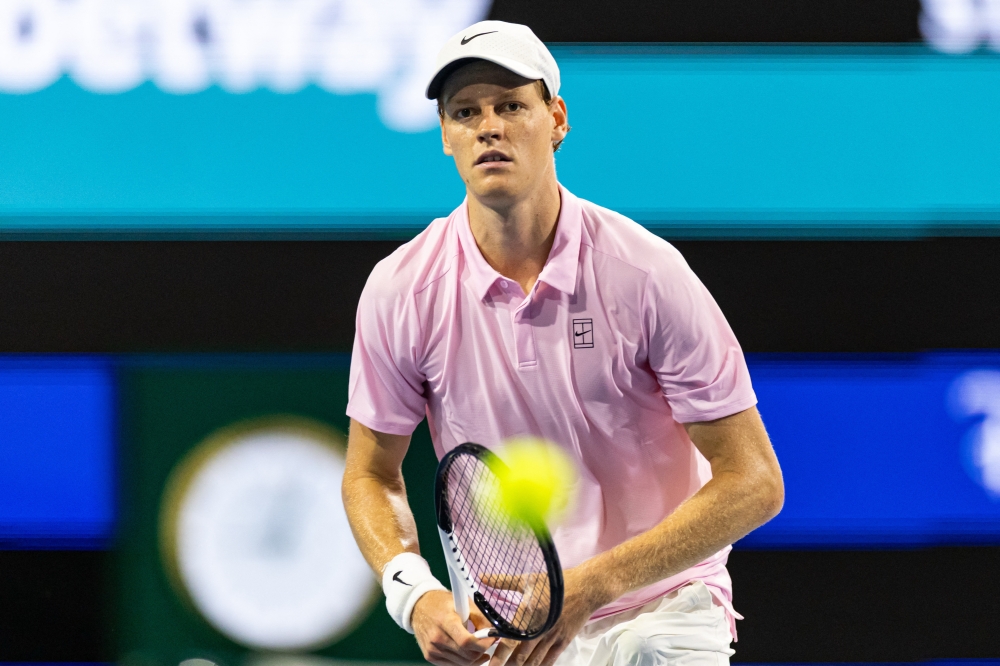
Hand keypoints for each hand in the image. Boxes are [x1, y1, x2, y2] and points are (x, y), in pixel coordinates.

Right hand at [412, 589, 496, 665]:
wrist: (418, 607)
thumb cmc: (442, 603)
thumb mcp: (463, 602)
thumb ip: (480, 617)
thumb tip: (494, 631)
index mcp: (445, 621)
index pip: (467, 642)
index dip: (484, 643)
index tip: (493, 638)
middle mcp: (437, 638)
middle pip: (467, 655)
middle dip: (482, 650)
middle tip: (487, 642)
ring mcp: (432, 649)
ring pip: (462, 663)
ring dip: (474, 657)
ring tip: (479, 646)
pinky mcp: (430, 656)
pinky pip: (453, 665)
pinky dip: (463, 660)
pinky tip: (468, 651)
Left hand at [488, 567, 606, 665]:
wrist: (585, 588)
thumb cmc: (555, 584)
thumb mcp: (528, 579)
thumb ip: (503, 581)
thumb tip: (482, 577)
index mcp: (528, 615)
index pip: (510, 640)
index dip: (499, 656)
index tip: (490, 664)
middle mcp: (539, 630)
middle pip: (520, 656)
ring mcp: (552, 637)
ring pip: (534, 661)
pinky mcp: (563, 642)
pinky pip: (549, 660)